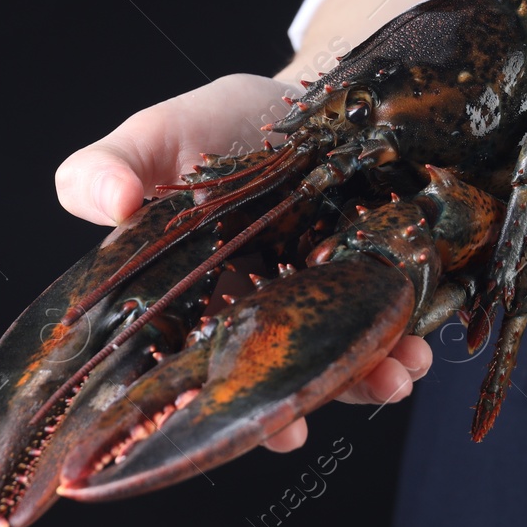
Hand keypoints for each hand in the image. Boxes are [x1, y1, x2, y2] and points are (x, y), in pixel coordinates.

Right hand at [54, 73, 431, 452]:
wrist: (304, 98)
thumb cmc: (214, 125)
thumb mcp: (157, 133)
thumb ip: (107, 165)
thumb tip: (110, 204)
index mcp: (192, 299)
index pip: (188, 365)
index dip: (203, 406)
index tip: (212, 423)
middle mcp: (256, 315)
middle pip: (269, 377)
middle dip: (289, 405)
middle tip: (297, 429)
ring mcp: (318, 302)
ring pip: (334, 357)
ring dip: (364, 379)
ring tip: (392, 377)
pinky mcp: (371, 281)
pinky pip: (387, 322)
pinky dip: (405, 336)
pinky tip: (418, 342)